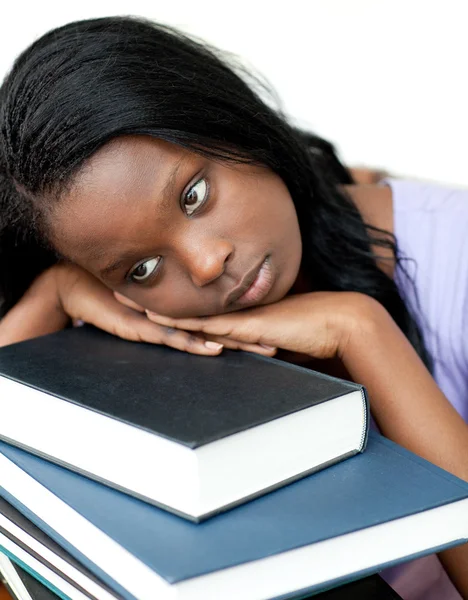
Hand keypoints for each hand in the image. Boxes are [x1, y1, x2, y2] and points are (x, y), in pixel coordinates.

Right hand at [54, 263, 271, 355]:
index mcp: (180, 313)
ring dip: (233, 342)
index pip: (218, 323)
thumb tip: (186, 330)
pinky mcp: (145, 325)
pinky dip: (195, 344)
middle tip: (277, 346)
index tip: (269, 336)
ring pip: (205, 333)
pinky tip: (214, 349)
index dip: (243, 330)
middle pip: (220, 328)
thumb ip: (166, 320)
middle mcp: (176, 316)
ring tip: (259, 349)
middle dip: (249, 339)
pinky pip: (175, 337)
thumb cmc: (113, 299)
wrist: (79, 287)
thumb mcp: (144, 312)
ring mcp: (163, 320)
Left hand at [146, 291, 379, 360]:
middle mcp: (234, 311)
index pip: (197, 307)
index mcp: (238, 313)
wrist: (339, 323)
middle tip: (119, 284)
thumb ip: (262, 342)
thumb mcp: (280, 338)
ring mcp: (239, 315)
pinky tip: (156, 316)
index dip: (170, 301)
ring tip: (125, 296)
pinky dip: (180, 319)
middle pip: (185, 303)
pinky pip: (207, 322)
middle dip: (152, 295)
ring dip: (157, 305)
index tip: (144, 293)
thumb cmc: (314, 331)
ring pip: (189, 310)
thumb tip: (257, 350)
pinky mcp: (246, 325)